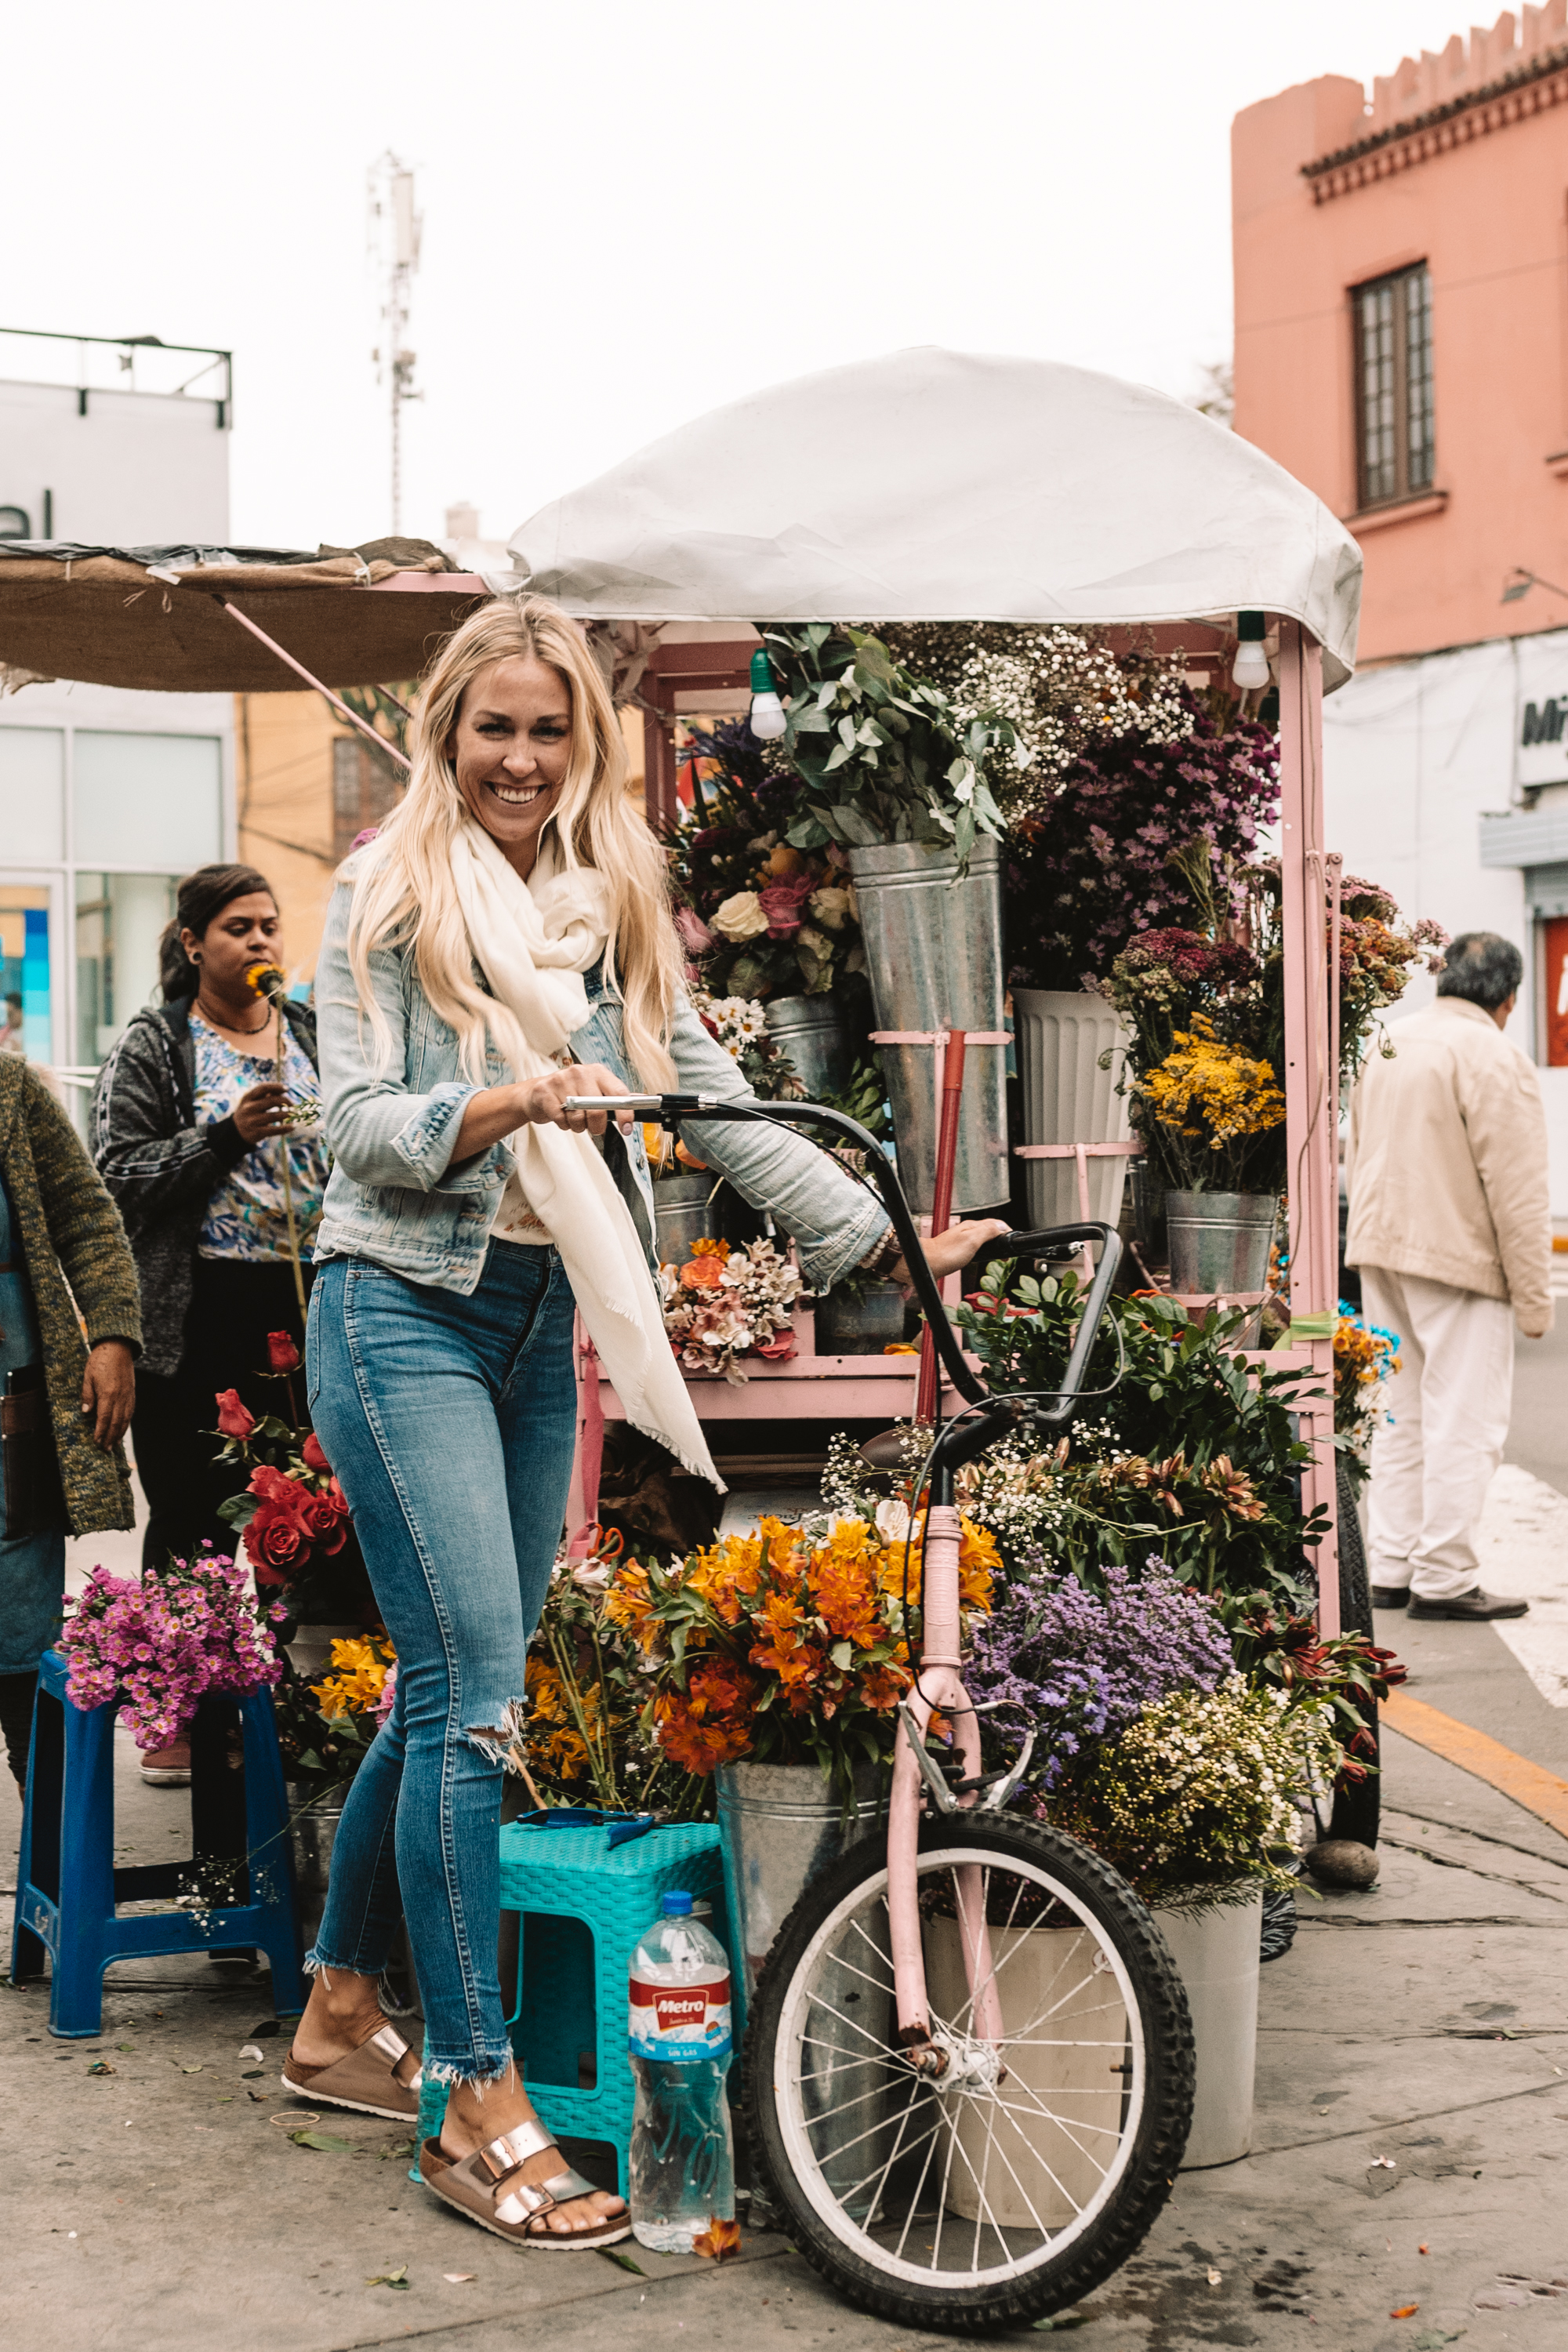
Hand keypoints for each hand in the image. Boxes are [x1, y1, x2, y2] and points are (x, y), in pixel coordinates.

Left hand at [81, 1340, 134, 1449]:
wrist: (118, 1346)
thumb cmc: (100, 1360)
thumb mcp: (88, 1376)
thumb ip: (87, 1395)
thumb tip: (86, 1412)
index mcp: (108, 1393)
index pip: (104, 1418)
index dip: (100, 1432)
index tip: (97, 1442)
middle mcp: (120, 1397)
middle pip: (116, 1422)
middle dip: (111, 1437)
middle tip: (106, 1450)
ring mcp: (128, 1395)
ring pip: (125, 1419)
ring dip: (119, 1433)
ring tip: (114, 1444)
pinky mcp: (132, 1393)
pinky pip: (130, 1412)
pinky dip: (126, 1423)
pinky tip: (122, 1428)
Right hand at [232, 1083, 287, 1144]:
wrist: (236, 1132)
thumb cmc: (249, 1113)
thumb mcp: (252, 1102)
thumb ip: (265, 1095)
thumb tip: (283, 1090)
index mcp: (247, 1097)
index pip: (263, 1088)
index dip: (276, 1086)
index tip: (287, 1089)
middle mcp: (249, 1108)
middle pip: (271, 1101)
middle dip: (286, 1101)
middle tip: (293, 1105)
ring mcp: (252, 1121)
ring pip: (274, 1115)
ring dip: (287, 1114)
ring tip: (293, 1114)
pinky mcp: (257, 1132)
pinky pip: (275, 1129)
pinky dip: (286, 1128)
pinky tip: (292, 1126)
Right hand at [518, 1063, 635, 1137]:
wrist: (539, 1093)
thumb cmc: (572, 1094)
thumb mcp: (595, 1090)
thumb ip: (616, 1097)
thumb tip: (642, 1100)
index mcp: (598, 1072)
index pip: (618, 1093)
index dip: (625, 1114)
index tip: (627, 1129)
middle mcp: (581, 1072)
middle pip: (597, 1109)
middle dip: (597, 1126)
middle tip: (594, 1128)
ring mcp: (561, 1080)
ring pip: (578, 1117)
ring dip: (578, 1127)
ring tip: (575, 1120)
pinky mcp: (545, 1091)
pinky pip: (560, 1119)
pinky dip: (563, 1125)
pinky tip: (562, 1117)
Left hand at [891, 1217, 1012, 1289]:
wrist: (926, 1263)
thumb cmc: (946, 1254)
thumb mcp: (972, 1241)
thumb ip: (988, 1231)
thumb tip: (1002, 1227)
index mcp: (972, 1226)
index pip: (996, 1223)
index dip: (1007, 1232)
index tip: (1012, 1243)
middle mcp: (967, 1230)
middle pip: (990, 1230)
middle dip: (1001, 1238)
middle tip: (1006, 1253)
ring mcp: (962, 1239)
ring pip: (983, 1238)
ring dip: (992, 1245)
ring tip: (998, 1255)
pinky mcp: (957, 1249)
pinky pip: (975, 1247)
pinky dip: (982, 1251)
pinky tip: (981, 1258)